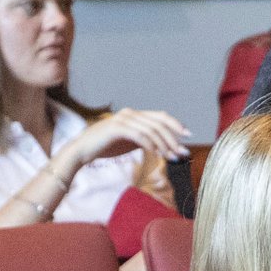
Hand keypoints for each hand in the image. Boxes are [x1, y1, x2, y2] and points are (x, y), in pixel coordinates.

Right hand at [61, 108, 190, 169]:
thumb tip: (162, 146)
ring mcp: (123, 119)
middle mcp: (130, 114)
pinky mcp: (117, 128)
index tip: (188, 135)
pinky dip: (151, 145)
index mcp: (134, 115)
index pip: (159, 117)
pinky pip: (140, 136)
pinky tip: (158, 155)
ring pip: (151, 130)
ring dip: (165, 145)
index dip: (175, 124)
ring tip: (173, 157)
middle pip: (159, 122)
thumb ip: (143, 140)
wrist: (82, 151)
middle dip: (174, 137)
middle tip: (184, 151)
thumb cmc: (104, 147)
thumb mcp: (128, 142)